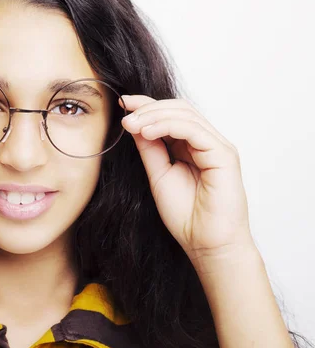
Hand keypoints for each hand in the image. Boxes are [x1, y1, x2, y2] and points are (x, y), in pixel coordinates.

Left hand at [119, 95, 253, 261]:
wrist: (206, 244)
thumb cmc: (186, 216)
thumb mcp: (158, 174)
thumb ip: (149, 149)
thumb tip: (133, 123)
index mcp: (192, 146)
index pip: (171, 114)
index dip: (146, 105)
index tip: (123, 102)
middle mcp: (206, 142)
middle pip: (179, 109)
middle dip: (148, 107)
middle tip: (125, 112)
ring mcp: (217, 146)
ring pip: (186, 114)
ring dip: (154, 115)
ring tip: (132, 123)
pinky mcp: (224, 155)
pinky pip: (194, 130)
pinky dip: (168, 126)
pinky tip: (147, 132)